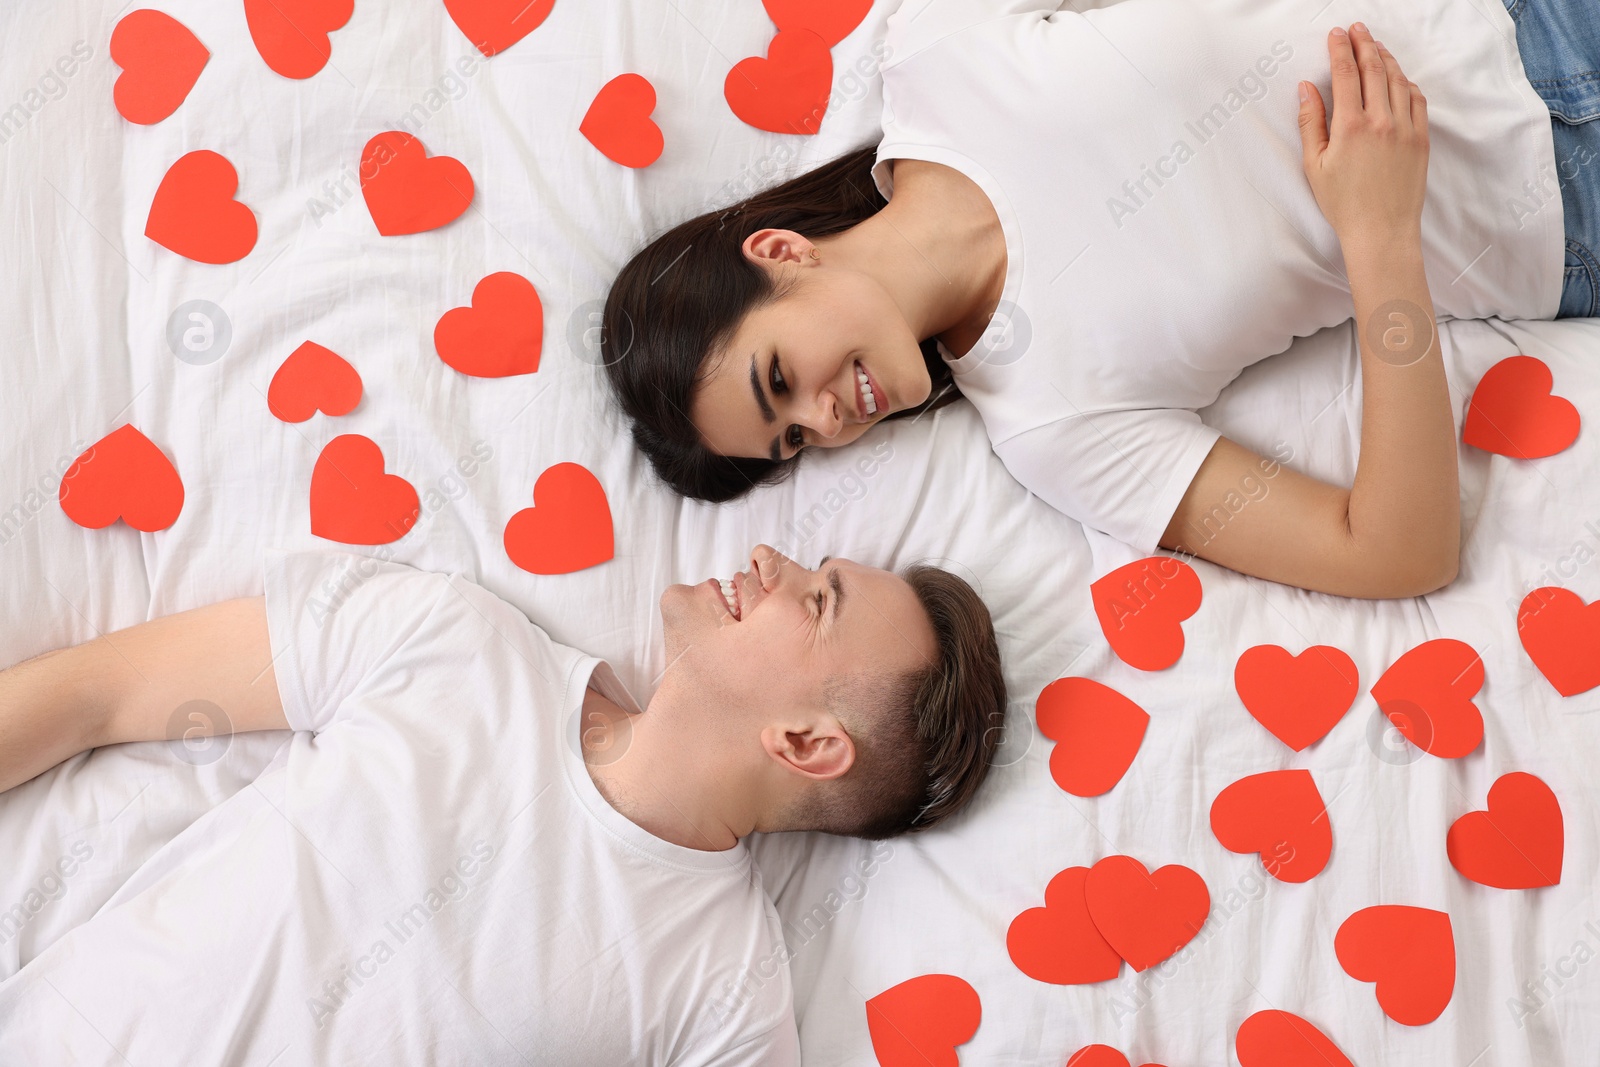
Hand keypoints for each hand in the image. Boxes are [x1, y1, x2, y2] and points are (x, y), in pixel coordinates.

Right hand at [1297, 23, 1428, 253]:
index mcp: (1351, 126)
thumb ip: (1310, 122)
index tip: (1336, 35)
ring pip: (1397, 79)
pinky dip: (1405, 82)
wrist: (1381, 231)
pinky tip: (1398, 77)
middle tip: (1357, 29)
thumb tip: (1307, 89)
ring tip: (1375, 46)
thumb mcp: (1315, 166)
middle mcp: (1381, 120)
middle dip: (1364, 44)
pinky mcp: (1421, 138)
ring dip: (1385, 58)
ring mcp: (1406, 127)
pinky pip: (1416, 99)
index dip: (1340, 50)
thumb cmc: (1343, 204)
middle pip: (1374, 68)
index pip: (1346, 74)